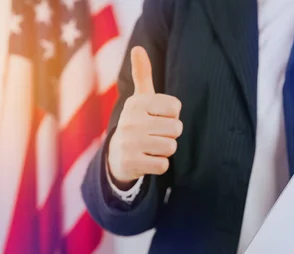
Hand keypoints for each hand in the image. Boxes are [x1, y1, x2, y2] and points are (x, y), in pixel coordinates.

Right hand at [107, 46, 182, 186]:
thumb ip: (142, 74)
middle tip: (156, 134)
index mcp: (137, 103)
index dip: (172, 115)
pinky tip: (148, 159)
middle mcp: (131, 121)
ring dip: (166, 150)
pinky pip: (163, 165)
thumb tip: (138, 48)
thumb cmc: (137, 122)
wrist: (117, 155)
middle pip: (176, 128)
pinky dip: (160, 165)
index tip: (158, 117)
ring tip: (152, 146)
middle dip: (170, 134)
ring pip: (171, 146)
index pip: (175, 107)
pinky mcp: (131, 163)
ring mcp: (130, 143)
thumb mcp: (140, 98)